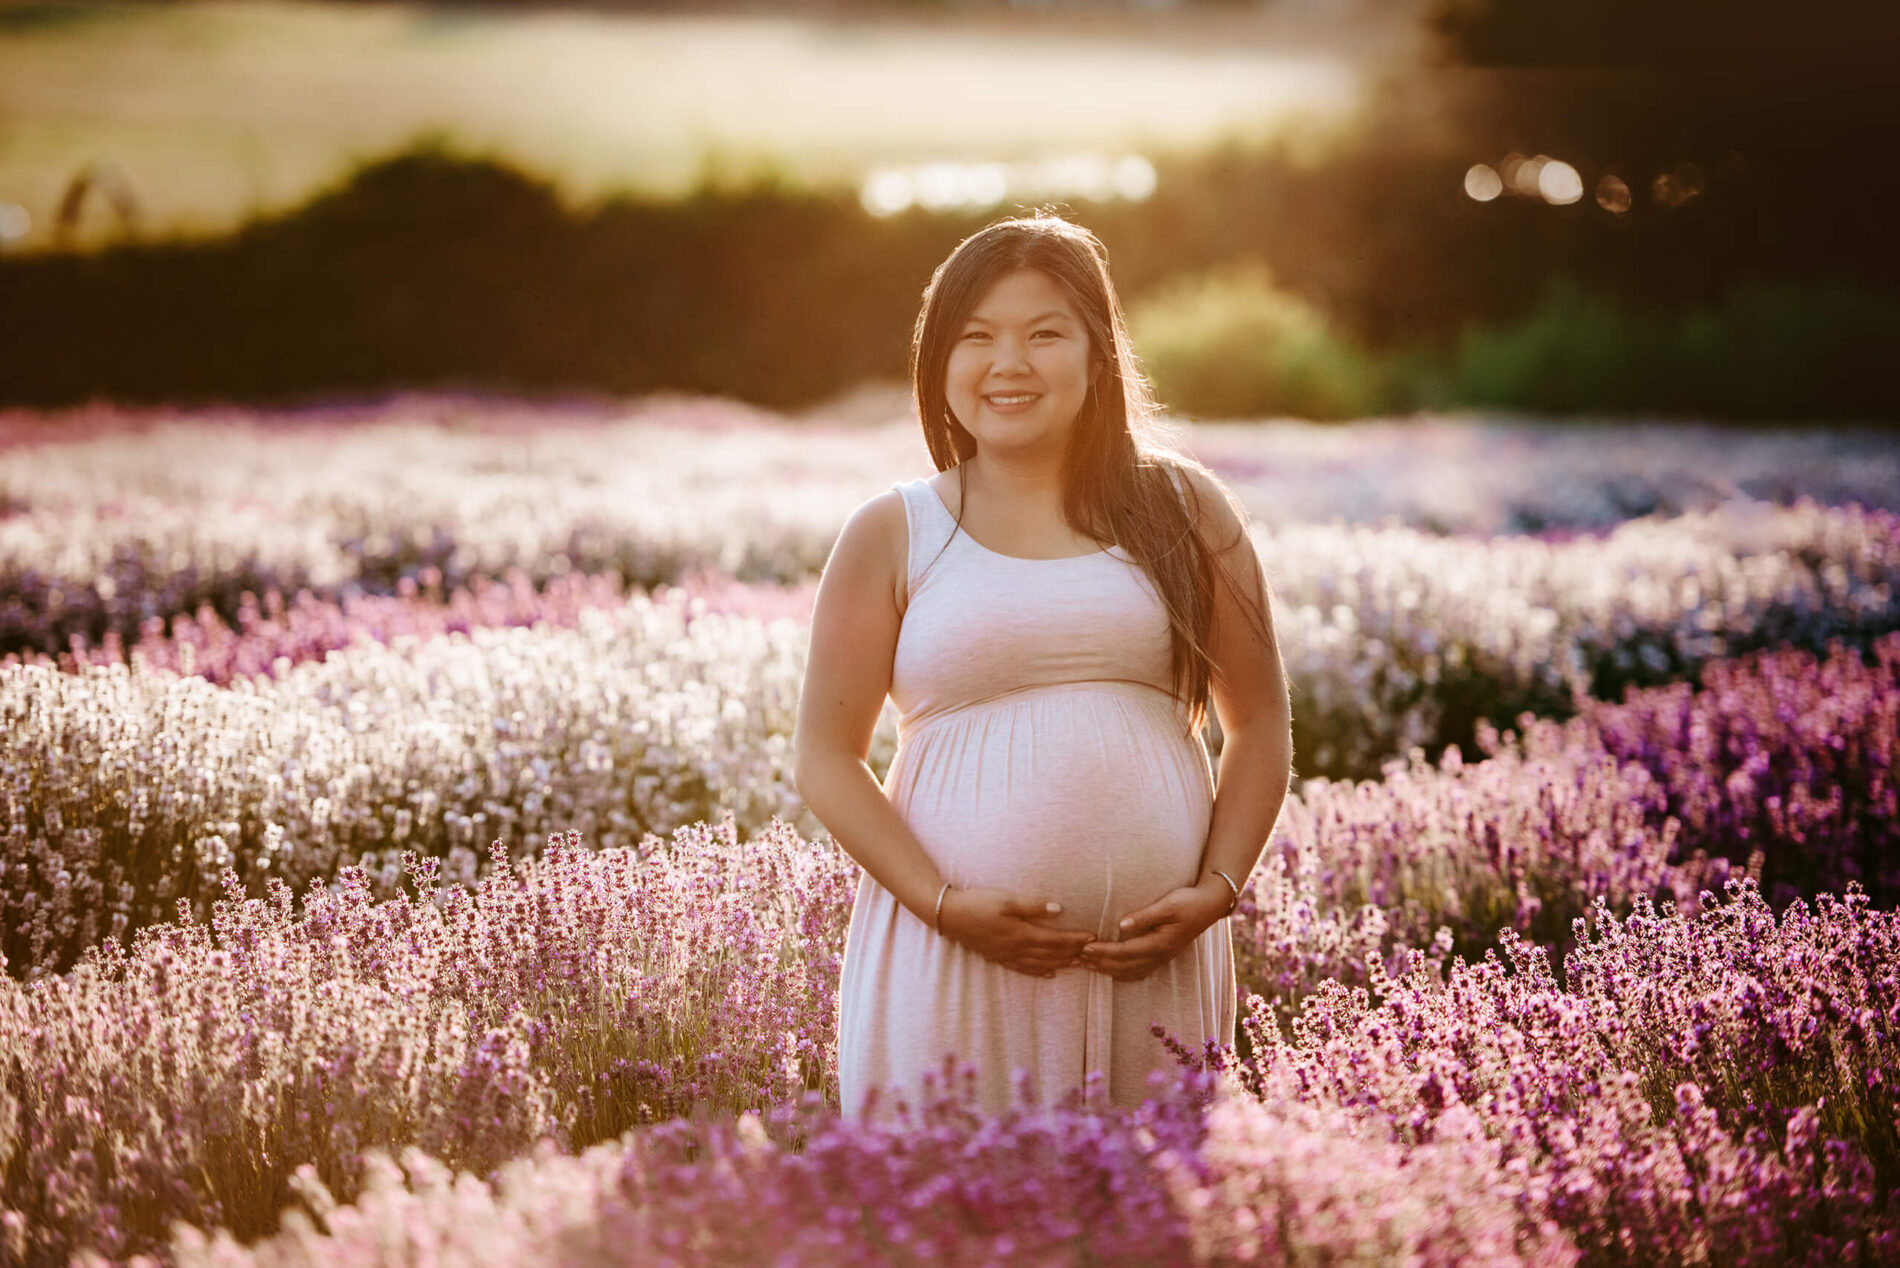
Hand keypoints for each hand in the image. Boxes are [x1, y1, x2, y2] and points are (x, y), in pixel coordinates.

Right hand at [937, 888, 1093, 978]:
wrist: (950, 916)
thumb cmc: (978, 903)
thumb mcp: (1006, 900)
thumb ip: (1033, 906)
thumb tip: (1058, 909)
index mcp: (1021, 934)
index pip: (1055, 939)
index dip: (1075, 939)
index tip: (1093, 937)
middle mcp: (1017, 949)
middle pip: (1051, 954)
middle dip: (1074, 953)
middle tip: (1094, 954)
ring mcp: (1007, 956)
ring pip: (1041, 964)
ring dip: (1061, 964)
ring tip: (1079, 964)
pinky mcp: (999, 957)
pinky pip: (1024, 969)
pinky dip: (1040, 971)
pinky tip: (1049, 972)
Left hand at [1080, 880, 1232, 982]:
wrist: (1209, 906)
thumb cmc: (1188, 901)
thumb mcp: (1168, 905)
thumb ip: (1145, 916)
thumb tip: (1121, 924)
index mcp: (1160, 943)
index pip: (1125, 952)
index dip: (1103, 952)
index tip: (1084, 948)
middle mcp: (1160, 955)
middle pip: (1124, 965)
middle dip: (1100, 963)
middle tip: (1078, 959)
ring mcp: (1162, 958)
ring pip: (1130, 972)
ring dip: (1108, 970)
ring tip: (1088, 966)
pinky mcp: (1162, 956)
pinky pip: (1139, 971)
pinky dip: (1122, 973)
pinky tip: (1111, 971)